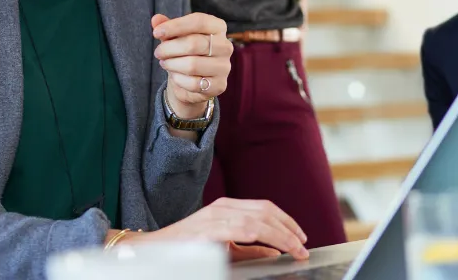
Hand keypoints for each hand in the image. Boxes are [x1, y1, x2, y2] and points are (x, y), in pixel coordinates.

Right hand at [140, 198, 309, 260]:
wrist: (154, 250)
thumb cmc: (188, 250)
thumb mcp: (225, 247)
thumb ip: (250, 249)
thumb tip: (276, 251)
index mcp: (227, 207)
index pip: (264, 207)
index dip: (287, 220)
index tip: (301, 236)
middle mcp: (223, 206)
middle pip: (266, 211)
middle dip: (289, 228)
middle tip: (304, 246)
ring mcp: (216, 215)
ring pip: (259, 220)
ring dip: (282, 235)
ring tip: (296, 249)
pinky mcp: (209, 229)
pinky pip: (242, 230)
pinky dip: (263, 238)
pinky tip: (275, 247)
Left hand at [152, 13, 229, 119]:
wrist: (192, 81)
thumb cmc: (184, 53)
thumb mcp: (174, 37)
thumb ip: (166, 27)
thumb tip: (156, 19)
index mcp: (218, 27)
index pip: (199, 21)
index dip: (176, 26)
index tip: (156, 33)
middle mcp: (225, 46)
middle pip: (194, 43)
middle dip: (169, 48)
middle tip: (158, 52)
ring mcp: (224, 67)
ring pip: (192, 65)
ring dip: (172, 64)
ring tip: (165, 63)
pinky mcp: (220, 85)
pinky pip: (194, 83)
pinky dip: (179, 80)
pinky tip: (175, 76)